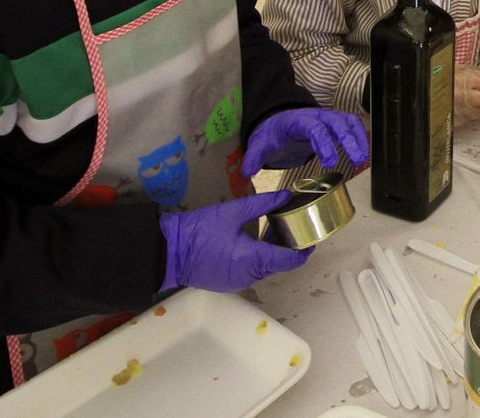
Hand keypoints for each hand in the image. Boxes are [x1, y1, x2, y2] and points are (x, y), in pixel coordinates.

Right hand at [160, 190, 309, 291]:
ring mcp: (238, 282)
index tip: (312, 234)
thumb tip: (285, 196)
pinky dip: (257, 257)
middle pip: (279, 263)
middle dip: (288, 245)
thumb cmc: (198, 231)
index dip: (305, 248)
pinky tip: (254, 239)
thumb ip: (262, 204)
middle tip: (292, 222)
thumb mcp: (231, 212)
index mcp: (253, 260)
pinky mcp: (228, 283)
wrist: (167, 252)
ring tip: (274, 226)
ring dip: (272, 251)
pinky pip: (251, 271)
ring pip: (265, 267)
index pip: (291, 260)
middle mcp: (249, 276)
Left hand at [241, 107, 368, 175]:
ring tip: (362, 159)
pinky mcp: (335, 123)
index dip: (324, 143)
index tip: (329, 162)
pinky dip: (360, 135)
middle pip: (337, 123)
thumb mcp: (260, 143)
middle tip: (356, 160)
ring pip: (348, 122)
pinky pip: (352, 125)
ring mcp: (328, 118)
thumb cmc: (272, 133)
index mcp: (298, 121)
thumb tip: (247, 172)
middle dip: (348, 141)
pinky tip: (364, 153)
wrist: (279, 121)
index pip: (314, 128)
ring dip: (358, 138)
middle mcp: (317, 116)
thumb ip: (254, 156)